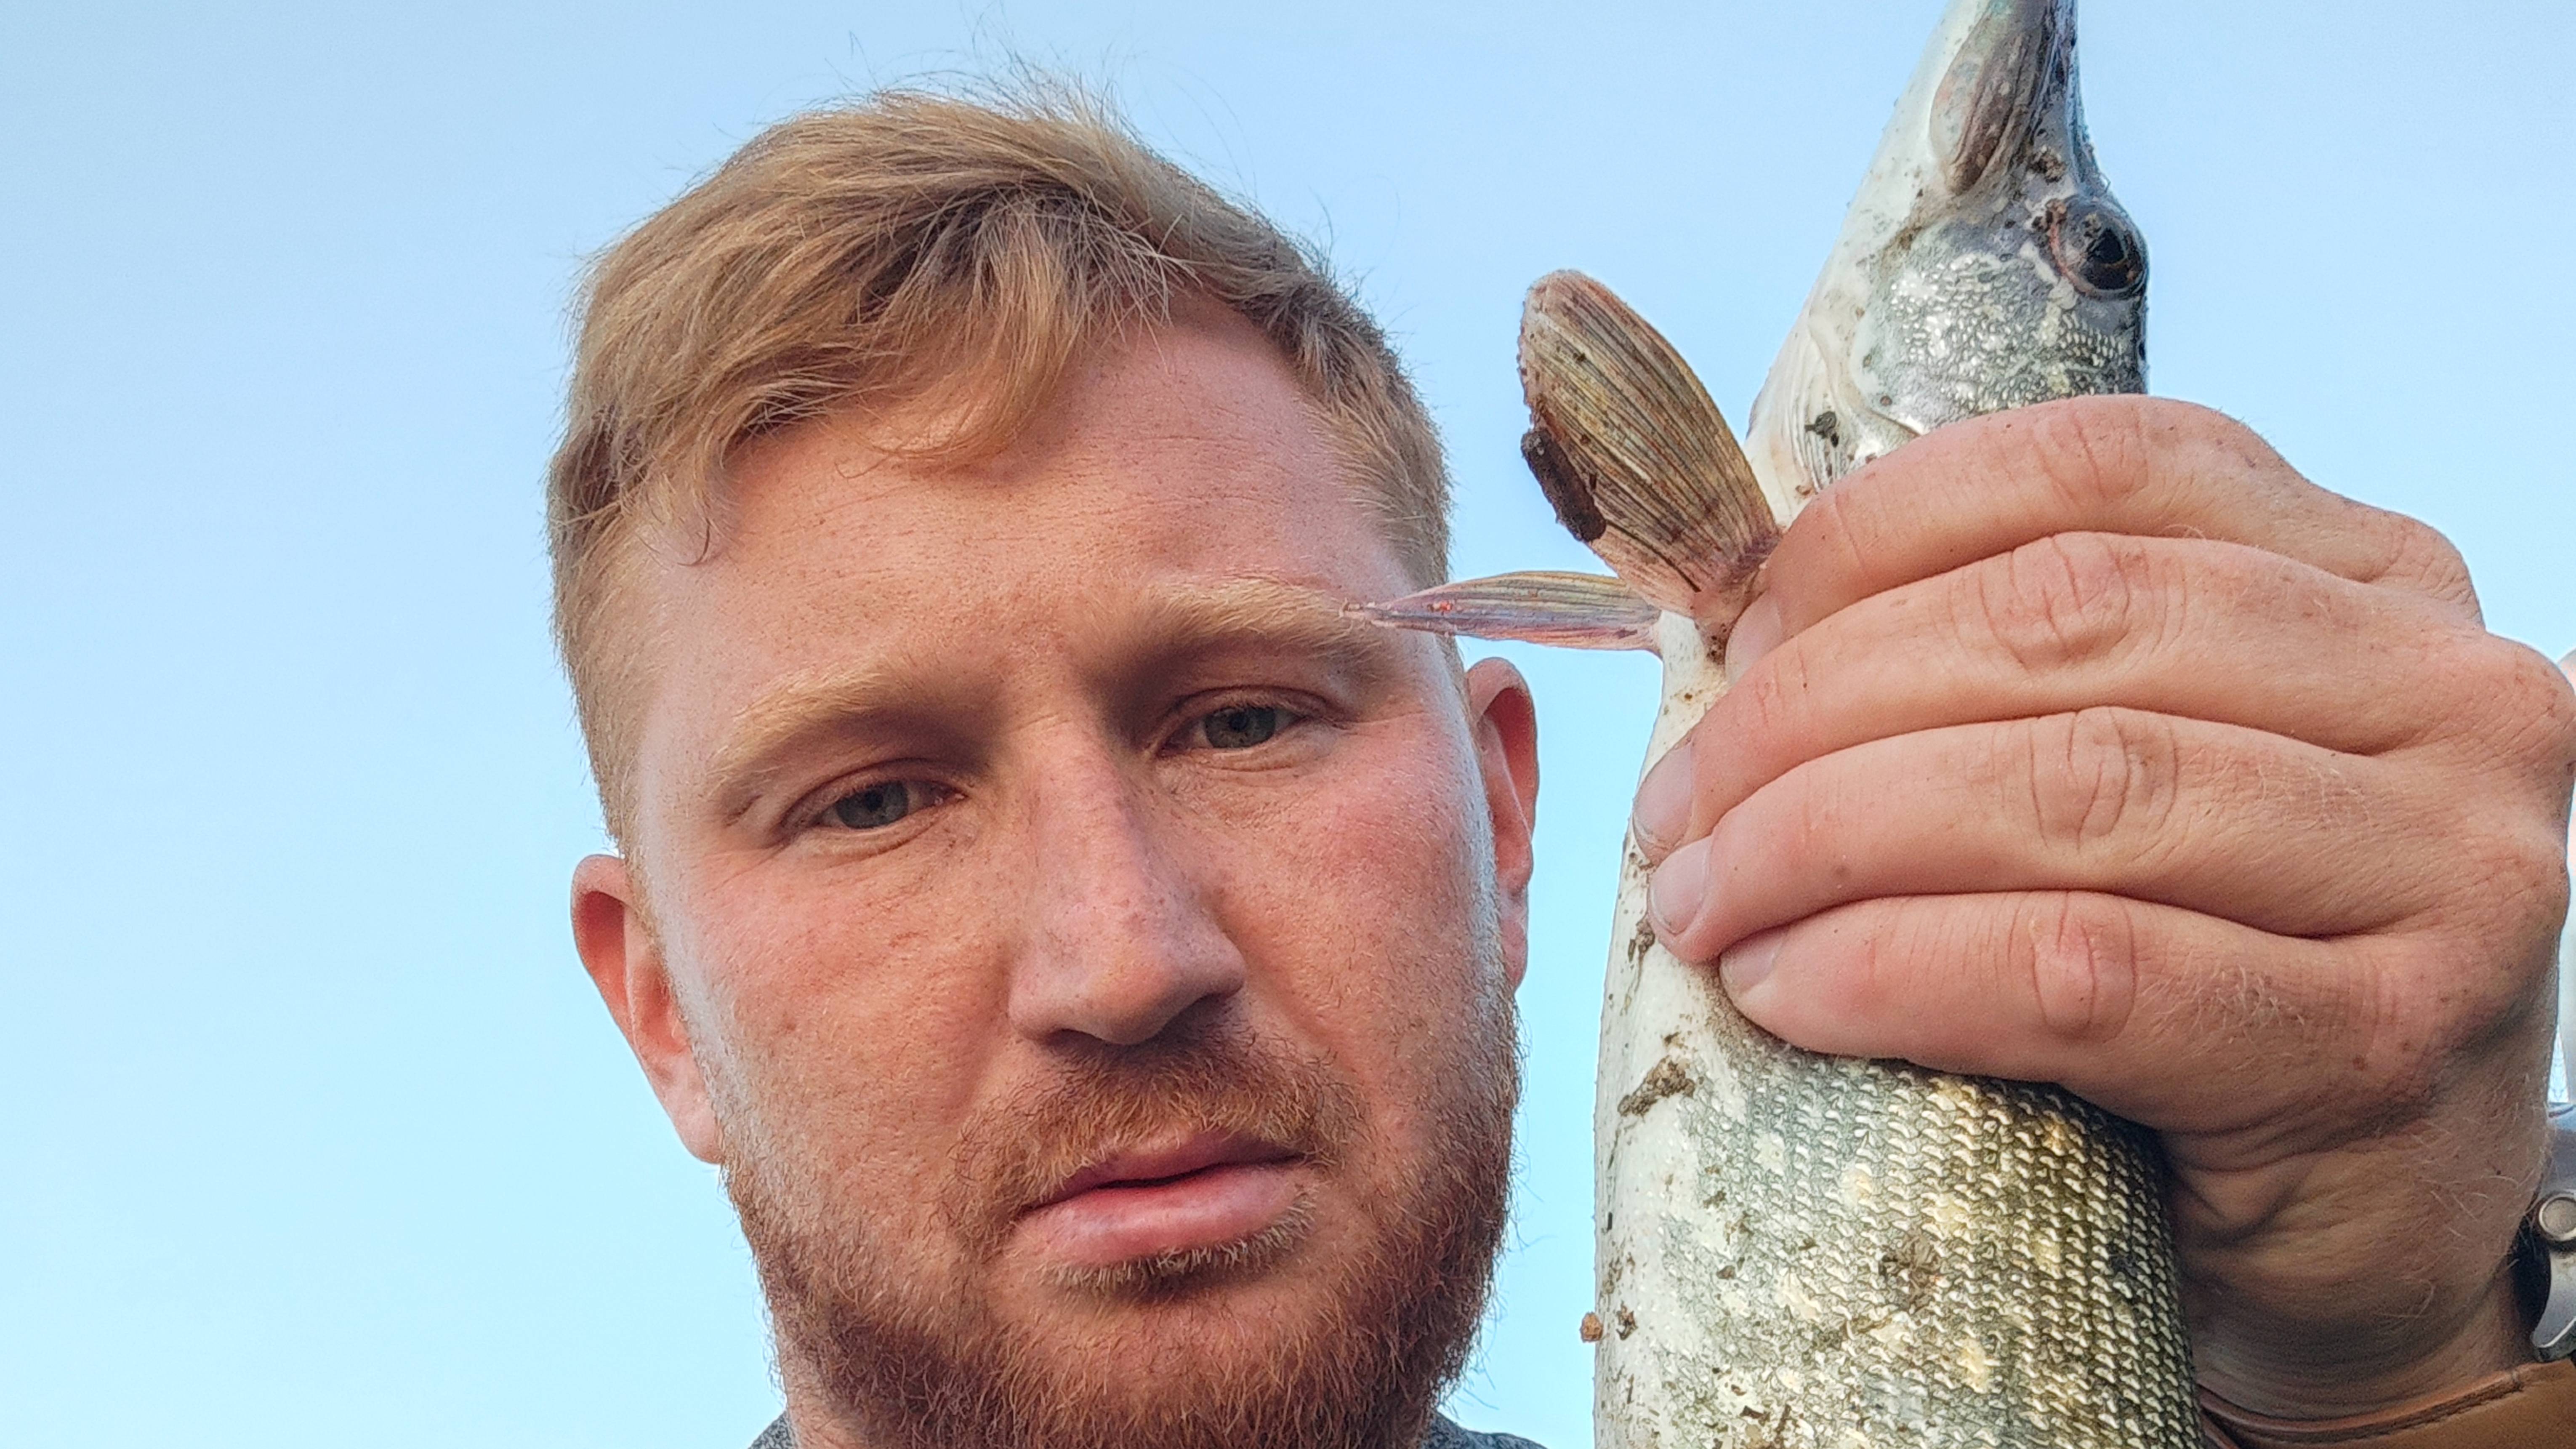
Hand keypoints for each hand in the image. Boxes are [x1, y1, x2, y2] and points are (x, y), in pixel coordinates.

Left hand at [1628, 396, 2575, 1416]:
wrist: (2364, 1224)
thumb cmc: (2212, 971)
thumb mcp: (2144, 765)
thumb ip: (2014, 663)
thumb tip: (1740, 611)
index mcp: (2370, 574)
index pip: (2088, 473)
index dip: (1871, 535)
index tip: (1729, 637)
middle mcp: (2443, 690)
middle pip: (2055, 624)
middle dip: (1810, 712)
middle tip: (1677, 811)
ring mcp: (2444, 867)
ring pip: (2063, 788)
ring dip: (1823, 841)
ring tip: (1703, 904)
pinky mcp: (2381, 1042)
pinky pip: (2076, 966)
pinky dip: (1891, 969)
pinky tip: (1785, 990)